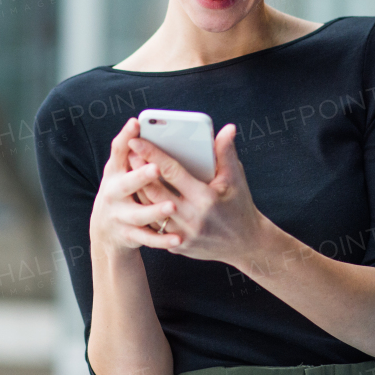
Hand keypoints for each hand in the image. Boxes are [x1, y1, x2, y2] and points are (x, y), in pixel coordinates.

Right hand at [90, 118, 182, 254]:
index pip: (118, 151)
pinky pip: (148, 238)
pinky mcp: (128, 235)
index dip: (126, 137)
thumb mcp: (121, 169)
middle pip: (127, 184)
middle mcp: (113, 193)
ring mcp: (119, 216)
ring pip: (138, 214)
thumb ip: (132, 150)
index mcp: (115, 172)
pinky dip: (162, 239)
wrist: (105, 229)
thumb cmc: (122, 189)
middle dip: (140, 176)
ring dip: (154, 210)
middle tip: (156, 168)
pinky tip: (178, 238)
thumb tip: (141, 122)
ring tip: (172, 206)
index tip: (136, 124)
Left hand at [127, 124, 267, 265]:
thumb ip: (226, 153)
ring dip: (138, 190)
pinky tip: (140, 196)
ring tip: (130, 172)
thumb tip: (227, 129)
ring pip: (150, 209)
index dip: (152, 154)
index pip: (172, 172)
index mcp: (205, 198)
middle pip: (154, 191)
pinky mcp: (177, 246)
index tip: (136, 141)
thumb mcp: (236, 180)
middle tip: (129, 153)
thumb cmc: (240, 207)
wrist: (246, 245)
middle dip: (139, 170)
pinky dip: (146, 209)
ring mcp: (182, 234)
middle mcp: (191, 218)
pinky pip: (155, 226)